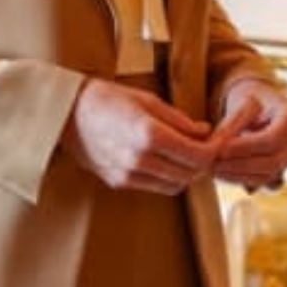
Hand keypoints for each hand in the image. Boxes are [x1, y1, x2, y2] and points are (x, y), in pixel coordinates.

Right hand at [63, 77, 218, 193]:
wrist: (66, 114)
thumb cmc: (108, 98)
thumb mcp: (147, 100)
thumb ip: (179, 120)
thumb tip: (205, 132)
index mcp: (149, 134)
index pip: (198, 155)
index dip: (214, 151)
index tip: (219, 141)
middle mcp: (139, 159)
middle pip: (190, 174)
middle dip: (204, 163)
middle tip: (207, 147)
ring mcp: (128, 174)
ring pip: (175, 185)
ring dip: (187, 173)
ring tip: (188, 154)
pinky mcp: (119, 182)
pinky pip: (155, 187)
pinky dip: (168, 177)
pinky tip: (166, 161)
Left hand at [207, 79, 286, 188]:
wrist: (257, 106)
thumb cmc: (248, 99)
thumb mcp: (240, 103)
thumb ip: (232, 124)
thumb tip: (219, 149)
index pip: (272, 140)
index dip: (246, 148)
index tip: (221, 149)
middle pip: (273, 162)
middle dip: (240, 165)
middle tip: (212, 164)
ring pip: (268, 175)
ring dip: (238, 176)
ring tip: (213, 169)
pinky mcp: (283, 171)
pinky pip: (265, 182)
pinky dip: (243, 180)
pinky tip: (224, 174)